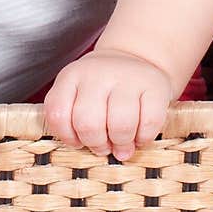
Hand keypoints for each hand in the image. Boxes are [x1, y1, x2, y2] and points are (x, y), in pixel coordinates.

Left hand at [42, 46, 174, 161]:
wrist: (133, 59)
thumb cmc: (101, 90)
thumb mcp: (77, 96)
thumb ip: (76, 124)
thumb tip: (102, 152)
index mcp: (71, 76)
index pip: (57, 113)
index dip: (68, 137)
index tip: (79, 140)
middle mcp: (97, 73)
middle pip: (88, 123)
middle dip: (96, 144)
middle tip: (105, 146)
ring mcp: (127, 76)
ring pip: (120, 125)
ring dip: (121, 143)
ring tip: (122, 143)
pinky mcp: (155, 84)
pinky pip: (149, 123)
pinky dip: (143, 138)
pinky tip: (139, 135)